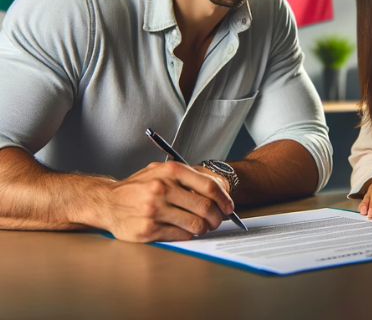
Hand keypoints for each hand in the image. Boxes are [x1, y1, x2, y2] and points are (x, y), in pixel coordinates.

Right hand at [99, 161, 233, 241]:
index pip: (209, 185)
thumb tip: (221, 187)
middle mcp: (163, 189)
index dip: (224, 198)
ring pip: (195, 224)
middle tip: (217, 220)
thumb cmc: (140, 186)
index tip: (228, 206)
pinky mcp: (149, 230)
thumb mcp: (163, 171)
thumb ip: (189, 176)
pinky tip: (184, 230)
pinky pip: (181, 235)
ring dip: (203, 228)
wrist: (108, 202)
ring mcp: (155, 210)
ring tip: (201, 226)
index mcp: (171, 171)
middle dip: (217, 217)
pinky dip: (188, 234)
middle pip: (205, 207)